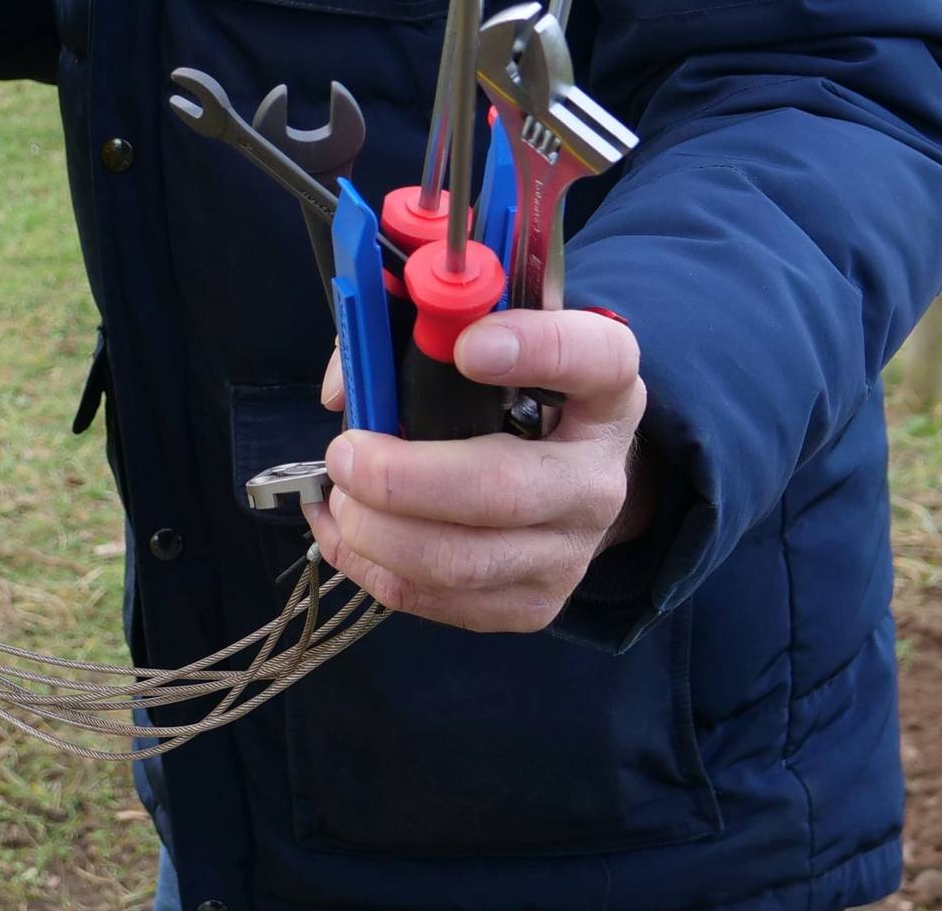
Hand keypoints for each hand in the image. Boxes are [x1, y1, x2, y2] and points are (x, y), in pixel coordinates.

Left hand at [308, 309, 652, 632]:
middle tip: (345, 454)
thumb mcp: (478, 348)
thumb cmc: (501, 401)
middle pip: (505, 490)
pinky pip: (434, 599)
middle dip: (403, 478)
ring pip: (461, 561)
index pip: (597, 360)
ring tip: (338, 494)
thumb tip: (344, 390)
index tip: (467, 347)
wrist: (555, 486)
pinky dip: (367, 564)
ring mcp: (569, 552)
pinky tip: (340, 527)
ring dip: (376, 531)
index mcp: (603, 390)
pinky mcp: (531, 605)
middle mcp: (598, 478)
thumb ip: (409, 337)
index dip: (537, 350)